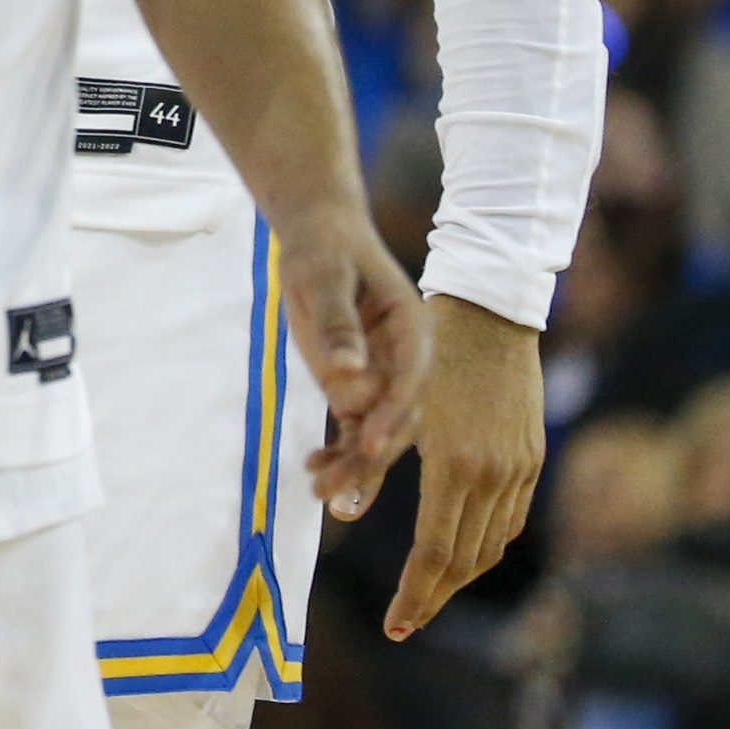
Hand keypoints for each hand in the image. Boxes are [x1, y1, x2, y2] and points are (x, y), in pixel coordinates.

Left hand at [277, 207, 430, 522]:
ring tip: (320, 491)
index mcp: (413, 331)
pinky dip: (339, 453)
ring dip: (353, 464)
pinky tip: (316, 474)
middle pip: (398, 417)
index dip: (392, 412)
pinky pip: (355, 429)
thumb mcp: (325, 276)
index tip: (371, 443)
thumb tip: (345, 371)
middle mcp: (404, 362)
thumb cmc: (325, 249)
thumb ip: (336, 322)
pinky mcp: (357, 387)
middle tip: (337, 488)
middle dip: (371, 455)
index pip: (411, 380)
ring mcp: (381, 377)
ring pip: (377, 432)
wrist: (318, 238)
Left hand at [386, 297, 542, 636]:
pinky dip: (486, 545)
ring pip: (492, 546)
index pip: (435, 553)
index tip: (395, 626)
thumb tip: (327, 500)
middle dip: (434, 597)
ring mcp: (519, 468)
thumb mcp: (391, 403)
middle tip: (406, 623)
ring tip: (428, 592)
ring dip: (460, 576)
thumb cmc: (426, 349)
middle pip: (465, 561)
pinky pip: (511, 520)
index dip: (415, 595)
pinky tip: (463, 550)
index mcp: (456, 465)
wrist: (489, 311)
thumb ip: (363, 458)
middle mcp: (495, 475)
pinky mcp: (532, 457)